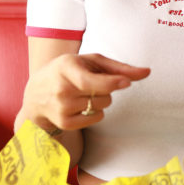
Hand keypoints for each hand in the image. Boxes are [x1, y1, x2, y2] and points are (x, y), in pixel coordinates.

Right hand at [19, 53, 149, 135]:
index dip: (112, 83)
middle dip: (106, 90)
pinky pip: (95, 119)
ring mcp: (61, 108)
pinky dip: (95, 113)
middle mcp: (61, 88)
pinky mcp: (64, 123)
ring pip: (101, 108)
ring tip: (83, 94)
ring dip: (100, 101)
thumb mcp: (90, 62)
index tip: (126, 82)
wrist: (36, 92)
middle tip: (91, 83)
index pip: (91, 81)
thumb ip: (120, 67)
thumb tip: (147, 72)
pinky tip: (81, 105)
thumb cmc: (70, 71)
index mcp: (66, 67)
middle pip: (103, 96)